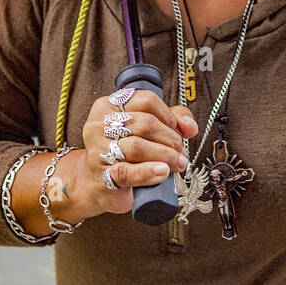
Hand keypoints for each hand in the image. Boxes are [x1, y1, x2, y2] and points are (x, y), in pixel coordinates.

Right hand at [75, 89, 197, 216]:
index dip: (169, 115)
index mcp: (109, 105)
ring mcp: (98, 149)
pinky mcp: (101, 175)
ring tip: (176, 164)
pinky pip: (127, 171)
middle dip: (170, 139)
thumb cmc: (122, 154)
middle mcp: (99, 124)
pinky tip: (162, 172)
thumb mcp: (144, 131)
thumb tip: (190, 126)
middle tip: (180, 152)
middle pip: (145, 123)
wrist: (95, 185)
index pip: (147, 100)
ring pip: (138, 146)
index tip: (179, 131)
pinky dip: (148, 172)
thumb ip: (170, 120)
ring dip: (165, 156)